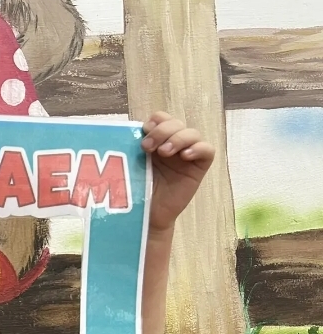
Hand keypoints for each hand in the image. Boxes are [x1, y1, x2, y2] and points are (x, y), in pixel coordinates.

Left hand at [140, 112, 214, 233]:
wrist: (147, 214)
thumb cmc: (137, 190)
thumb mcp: (131, 164)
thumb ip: (133, 147)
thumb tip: (127, 131)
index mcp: (156, 140)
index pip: (161, 119)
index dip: (155, 122)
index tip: (143, 134)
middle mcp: (173, 143)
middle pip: (176, 123)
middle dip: (162, 131)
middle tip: (148, 147)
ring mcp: (187, 154)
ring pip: (192, 133)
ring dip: (178, 138)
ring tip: (165, 152)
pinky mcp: (199, 166)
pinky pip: (207, 150)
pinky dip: (197, 148)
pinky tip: (185, 156)